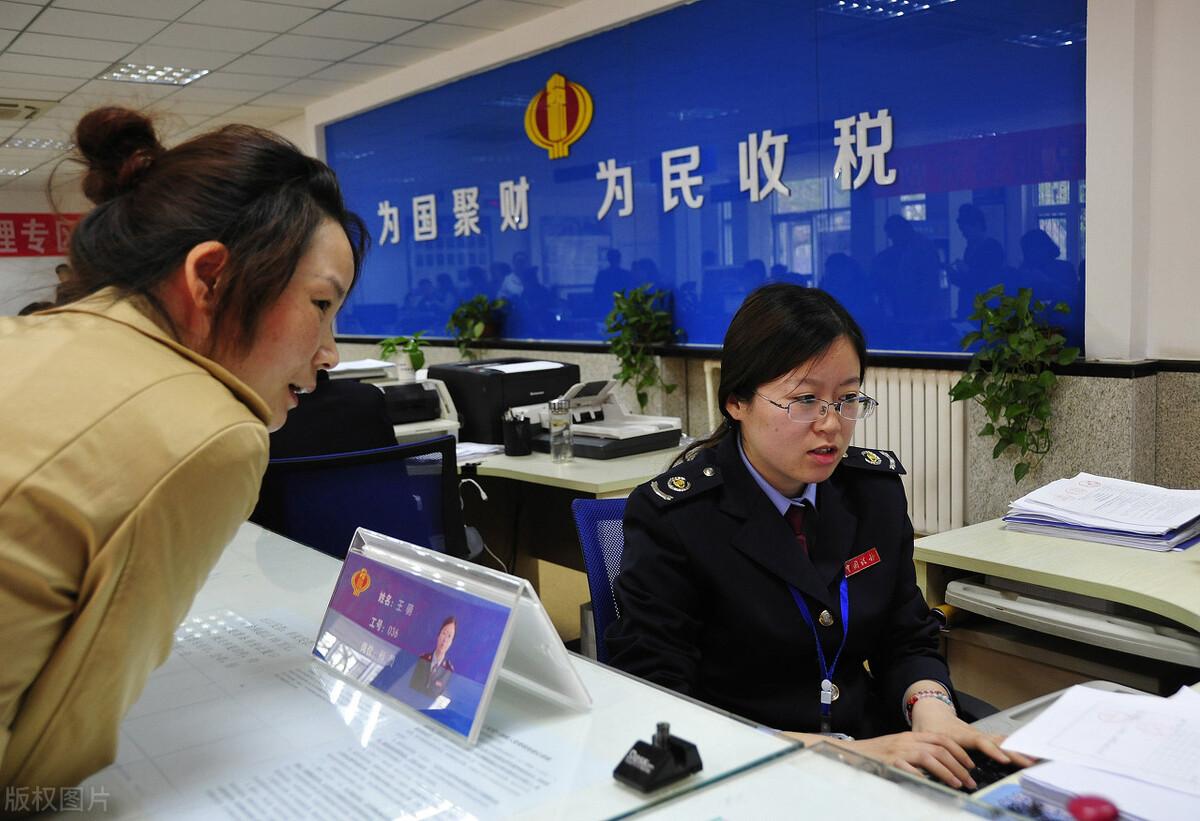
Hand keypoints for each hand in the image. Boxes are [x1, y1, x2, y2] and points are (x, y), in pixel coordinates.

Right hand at [780, 727, 978, 788]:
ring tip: (958, 784)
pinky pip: (909, 768)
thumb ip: (916, 753)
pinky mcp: (888, 762)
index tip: (970, 765)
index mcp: (910, 736)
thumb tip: (940, 766)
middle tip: (969, 781)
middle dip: (959, 765)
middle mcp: (906, 740)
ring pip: (929, 757)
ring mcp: (897, 750)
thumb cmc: (876, 754)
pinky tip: (931, 785)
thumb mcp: (899, 749)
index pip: (941, 739)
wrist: (850, 752)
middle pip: (939, 749)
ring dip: (947, 772)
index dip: (958, 752)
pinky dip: (921, 776)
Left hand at [910, 698, 1035, 770]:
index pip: (981, 742)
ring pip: (1002, 741)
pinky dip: (1013, 746)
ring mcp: (980, 734)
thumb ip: (934, 753)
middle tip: (1030, 762)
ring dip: (1018, 749)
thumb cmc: (928, 726)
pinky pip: (1000, 741)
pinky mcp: (983, 737)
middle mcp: (974, 733)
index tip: (1004, 759)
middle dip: (1015, 752)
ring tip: (1035, 758)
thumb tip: (941, 771)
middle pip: (998, 742)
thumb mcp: (926, 739)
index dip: (993, 751)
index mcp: (961, 734)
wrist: (931, 711)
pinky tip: (1025, 752)